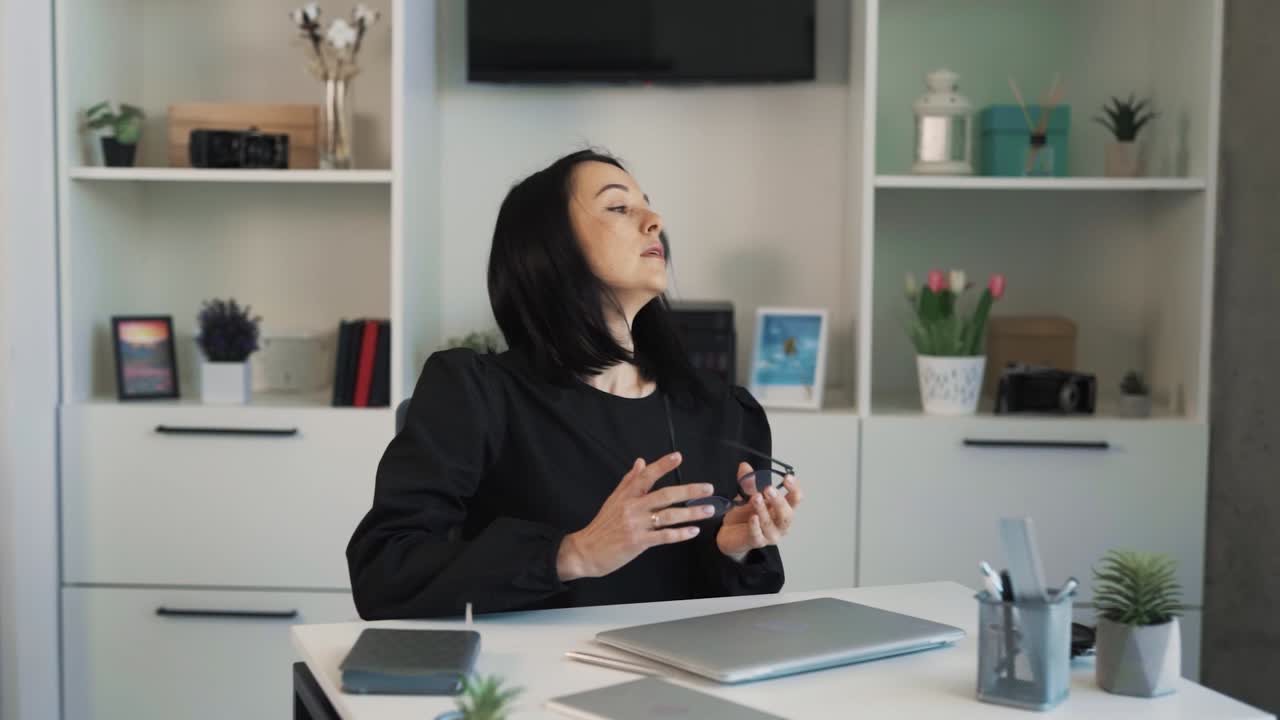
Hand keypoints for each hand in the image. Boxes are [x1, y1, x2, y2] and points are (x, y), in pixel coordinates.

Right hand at [557, 452, 717, 580]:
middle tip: (707, 488)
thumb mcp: (613, 500)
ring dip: (691, 513)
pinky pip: (663, 536)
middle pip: (664, 495)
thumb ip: (629, 481)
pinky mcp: (637, 542)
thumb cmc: (601, 526)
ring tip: (708, 510)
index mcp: (626, 495)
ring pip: (668, 516)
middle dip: (688, 491)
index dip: (662, 465)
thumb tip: (641, 461)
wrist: (585, 551)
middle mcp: (632, 507)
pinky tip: (693, 531)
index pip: (646, 476)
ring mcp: (635, 525)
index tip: (678, 457)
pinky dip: (680, 534)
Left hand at [716, 462, 802, 561]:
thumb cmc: (745, 514)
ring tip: (756, 498)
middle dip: (779, 501)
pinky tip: (753, 517)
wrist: (730, 532)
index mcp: (783, 508)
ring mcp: (770, 534)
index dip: (794, 488)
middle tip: (769, 489)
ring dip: (763, 510)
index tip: (787, 477)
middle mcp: (780, 523)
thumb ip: (748, 482)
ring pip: (770, 523)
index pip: (795, 499)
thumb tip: (745, 467)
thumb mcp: (746, 494)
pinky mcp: (757, 542)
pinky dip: (755, 526)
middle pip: (787, 514)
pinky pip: (757, 535)